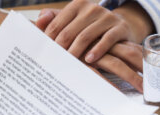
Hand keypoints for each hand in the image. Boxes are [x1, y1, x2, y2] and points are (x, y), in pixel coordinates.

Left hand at [36, 0, 151, 91]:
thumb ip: (54, 20)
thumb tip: (38, 21)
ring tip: (69, 64)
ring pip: (86, 36)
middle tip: (53, 63)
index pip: (57, 24)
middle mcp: (92, 8)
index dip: (48, 40)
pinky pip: (107, 40)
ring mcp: (107, 17)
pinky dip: (97, 50)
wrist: (120, 26)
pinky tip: (89, 60)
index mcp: (77, 5)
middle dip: (60, 49)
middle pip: (69, 31)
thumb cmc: (90, 26)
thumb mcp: (73, 21)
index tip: (44, 55)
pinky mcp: (120, 27)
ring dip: (75, 52)